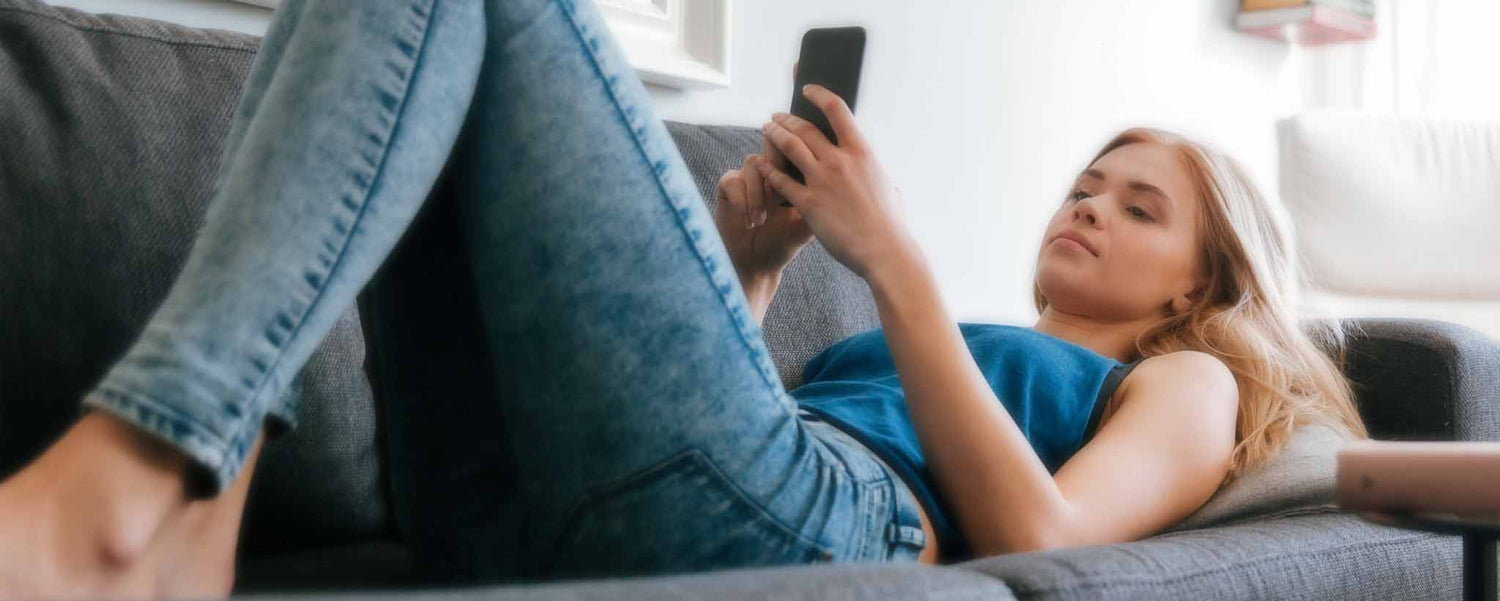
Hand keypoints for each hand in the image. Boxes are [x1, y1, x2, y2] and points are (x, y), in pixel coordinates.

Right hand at [713, 153, 814, 278]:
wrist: (755, 265)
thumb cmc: (783, 244)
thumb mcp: (807, 227)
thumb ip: (820, 206)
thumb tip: (838, 190)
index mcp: (792, 174)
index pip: (799, 147)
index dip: (802, 152)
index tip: (804, 176)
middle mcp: (770, 170)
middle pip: (773, 142)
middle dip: (777, 161)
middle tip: (779, 191)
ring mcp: (748, 176)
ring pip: (753, 163)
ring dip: (758, 194)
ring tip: (761, 221)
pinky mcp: (728, 187)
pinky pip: (733, 180)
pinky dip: (742, 201)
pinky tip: (749, 223)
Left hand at [755, 84, 918, 279]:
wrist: (884, 251)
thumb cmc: (891, 224)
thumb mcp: (890, 189)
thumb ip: (878, 176)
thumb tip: (880, 175)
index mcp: (862, 152)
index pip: (836, 109)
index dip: (818, 94)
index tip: (807, 89)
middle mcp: (839, 161)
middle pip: (804, 128)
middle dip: (786, 118)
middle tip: (776, 116)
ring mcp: (822, 181)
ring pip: (788, 147)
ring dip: (774, 134)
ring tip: (766, 129)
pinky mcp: (808, 203)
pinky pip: (781, 180)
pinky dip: (769, 169)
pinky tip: (762, 164)